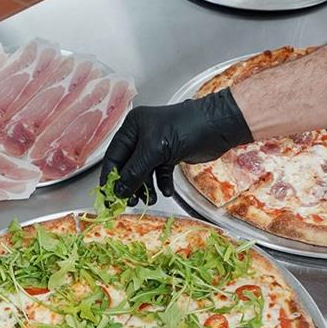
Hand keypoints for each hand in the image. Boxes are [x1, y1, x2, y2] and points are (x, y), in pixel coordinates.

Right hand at [98, 89, 252, 203]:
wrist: (218, 126)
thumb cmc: (187, 127)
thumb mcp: (155, 151)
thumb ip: (135, 172)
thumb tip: (119, 190)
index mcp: (133, 127)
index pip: (114, 156)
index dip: (110, 177)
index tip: (108, 196)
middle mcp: (142, 135)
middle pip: (128, 166)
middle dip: (129, 184)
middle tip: (129, 202)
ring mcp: (156, 145)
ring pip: (143, 172)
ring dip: (146, 187)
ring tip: (150, 199)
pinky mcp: (170, 154)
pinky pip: (160, 173)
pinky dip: (162, 183)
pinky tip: (166, 191)